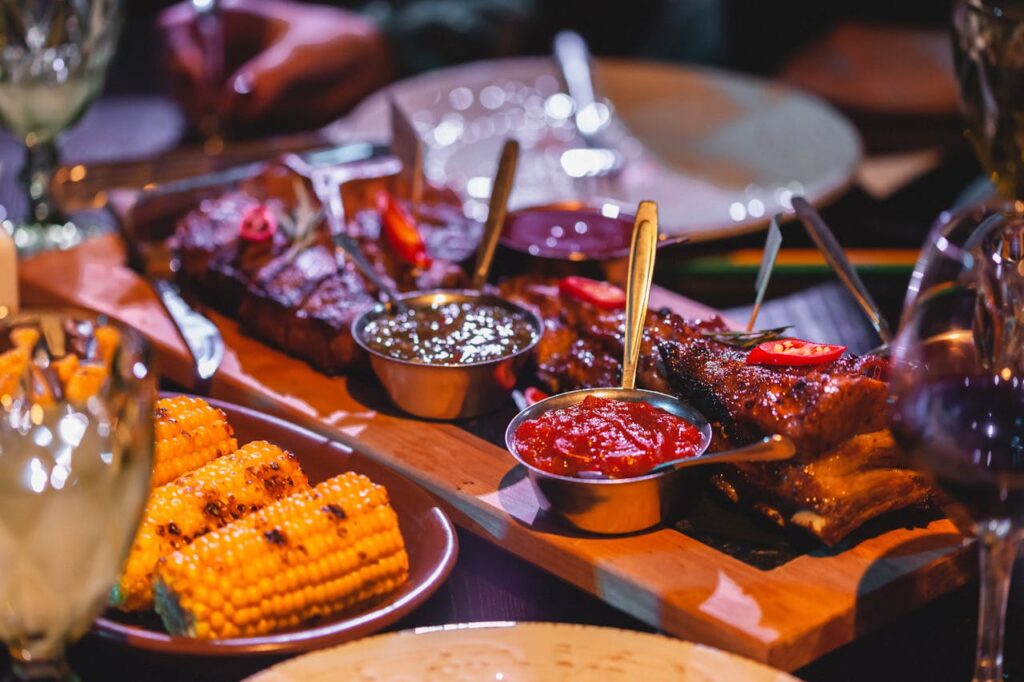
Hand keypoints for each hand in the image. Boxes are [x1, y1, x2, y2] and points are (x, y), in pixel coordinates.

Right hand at [158, 0, 395, 134]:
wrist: (363, 67)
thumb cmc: (333, 43)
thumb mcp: (302, 54)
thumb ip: (269, 76)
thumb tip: (231, 102)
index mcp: (227, 20)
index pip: (179, 29)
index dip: (179, 52)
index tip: (200, 77)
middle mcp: (220, 50)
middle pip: (175, 67)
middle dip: (184, 89)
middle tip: (209, 110)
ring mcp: (230, 81)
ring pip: (192, 99)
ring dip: (198, 114)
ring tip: (222, 124)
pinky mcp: (245, 111)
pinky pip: (219, 124)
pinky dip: (219, 132)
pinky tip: (232, 137)